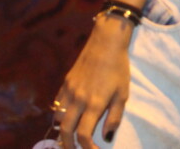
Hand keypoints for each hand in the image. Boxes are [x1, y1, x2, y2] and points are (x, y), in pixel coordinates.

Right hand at [53, 15, 133, 148]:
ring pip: (58, 118)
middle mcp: (78, 99)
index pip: (84, 134)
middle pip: (66, 131)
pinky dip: (59, 115)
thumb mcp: (122, 93)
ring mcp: (69, 91)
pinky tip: (66, 118)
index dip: (87, 147)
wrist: (106, 42)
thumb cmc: (118, 68)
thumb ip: (114, 117)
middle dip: (68, 145)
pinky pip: (57, 104)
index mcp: (94, 103)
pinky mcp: (65, 83)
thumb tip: (106, 137)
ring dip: (62, 130)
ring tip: (70, 137)